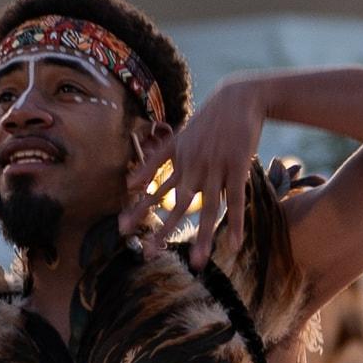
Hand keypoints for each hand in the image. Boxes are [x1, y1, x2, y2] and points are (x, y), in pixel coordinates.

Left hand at [125, 76, 265, 270]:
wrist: (240, 98)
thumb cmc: (208, 121)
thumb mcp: (179, 138)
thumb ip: (155, 161)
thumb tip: (129, 183)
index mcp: (179, 160)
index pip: (156, 189)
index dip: (139, 207)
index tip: (122, 228)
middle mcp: (194, 166)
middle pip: (177, 204)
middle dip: (163, 230)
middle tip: (148, 255)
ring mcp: (216, 168)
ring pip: (208, 209)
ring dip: (203, 237)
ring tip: (198, 263)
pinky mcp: (238, 167)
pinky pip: (236, 201)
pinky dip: (236, 223)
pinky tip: (234, 245)